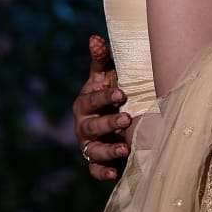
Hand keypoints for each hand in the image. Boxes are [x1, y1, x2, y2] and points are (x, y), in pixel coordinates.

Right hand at [72, 34, 130, 181]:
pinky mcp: (96, 161)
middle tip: (127, 119)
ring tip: (125, 148)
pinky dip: (103, 172)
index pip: (92, 100)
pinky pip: (95, 169)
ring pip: (93, 150)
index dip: (105, 97)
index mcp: (85, 102)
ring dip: (108, 150)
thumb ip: (101, 58)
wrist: (116, 115)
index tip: (122, 93)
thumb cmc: (112, 89)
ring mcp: (89, 144)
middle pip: (92, 126)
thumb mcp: (107, 74)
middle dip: (109, 123)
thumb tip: (95, 38)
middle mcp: (84, 124)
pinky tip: (114, 173)